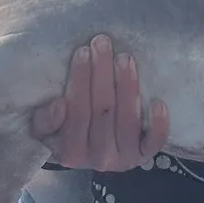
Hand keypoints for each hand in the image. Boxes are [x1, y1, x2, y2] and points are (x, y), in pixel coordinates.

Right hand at [31, 35, 170, 169]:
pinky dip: (158, 125)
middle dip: (103, 73)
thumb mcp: (45, 130)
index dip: (80, 80)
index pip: (77, 112)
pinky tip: (158, 102)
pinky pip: (153, 143)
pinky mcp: (143, 155)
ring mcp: (123, 159)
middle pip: (103, 111)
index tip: (83, 51)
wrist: (88, 155)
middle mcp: (98, 158)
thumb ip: (45, 120)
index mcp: (70, 152)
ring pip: (128, 120)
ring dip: (127, 86)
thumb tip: (58, 104)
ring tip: (125, 58)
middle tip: (103, 43)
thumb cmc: (65, 133)